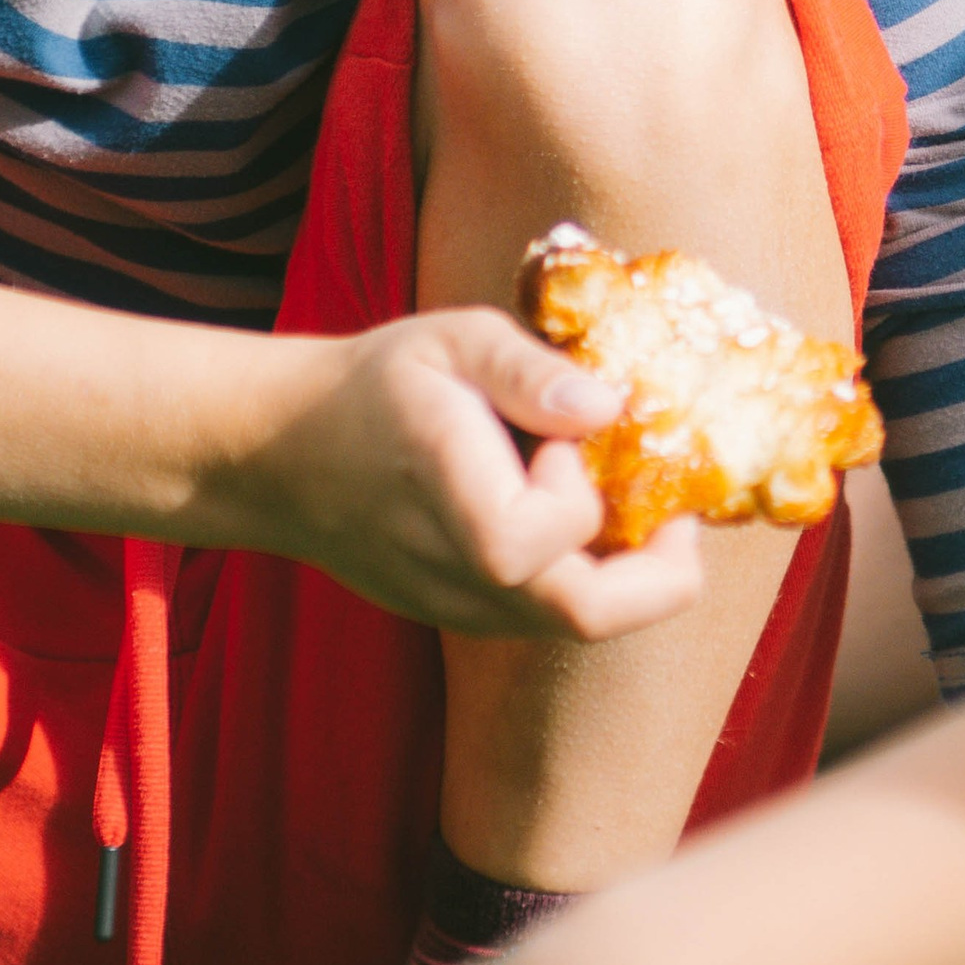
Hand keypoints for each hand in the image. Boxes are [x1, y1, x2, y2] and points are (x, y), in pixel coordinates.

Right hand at [242, 310, 704, 639]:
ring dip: (630, 570)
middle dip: (659, 567)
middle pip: (585, 616)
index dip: (573, 492)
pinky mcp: (471, 619)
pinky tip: (583, 515)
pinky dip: (593, 574)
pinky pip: (553, 616)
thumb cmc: (377, 385)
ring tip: (621, 495)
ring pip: (578, 624)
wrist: (288, 457)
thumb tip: (609, 405)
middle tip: (677, 506)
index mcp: (445, 494)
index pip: (532, 542)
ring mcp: (462, 608)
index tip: (565, 438)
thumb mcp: (451, 340)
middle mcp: (456, 572)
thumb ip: (528, 369)